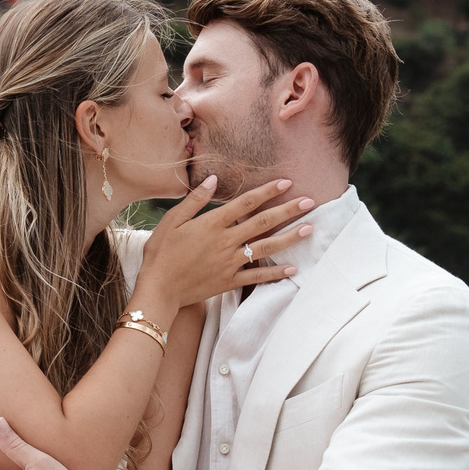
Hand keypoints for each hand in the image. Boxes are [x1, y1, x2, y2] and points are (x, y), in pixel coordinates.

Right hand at [129, 177, 320, 315]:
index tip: (286, 183)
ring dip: (289, 237)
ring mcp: (229, 263)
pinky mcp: (229, 281)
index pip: (245, 203)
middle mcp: (225, 242)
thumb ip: (194, 200)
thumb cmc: (161, 253)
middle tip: (310, 202)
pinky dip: (276, 272)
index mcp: (211, 224)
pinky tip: (293, 268)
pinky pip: (257, 276)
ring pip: (265, 247)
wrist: (158, 290)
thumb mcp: (172, 221)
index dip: (267, 191)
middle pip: (263, 222)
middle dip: (288, 210)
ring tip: (309, 229)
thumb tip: (213, 179)